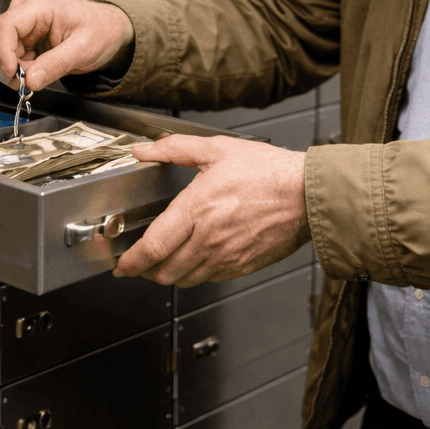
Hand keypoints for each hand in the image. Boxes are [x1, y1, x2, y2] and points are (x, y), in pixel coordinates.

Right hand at [0, 0, 133, 91]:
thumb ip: (56, 64)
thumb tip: (31, 79)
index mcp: (40, 7)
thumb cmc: (100, 28)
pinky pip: (11, 57)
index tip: (13, 74)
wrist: (108, 29)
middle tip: (27, 82)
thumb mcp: (83, 48)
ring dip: (14, 70)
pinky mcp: (26, 38)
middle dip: (8, 66)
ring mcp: (25, 26)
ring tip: (37, 75)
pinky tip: (37, 71)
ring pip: (1, 51)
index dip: (3, 53)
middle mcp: (27, 13)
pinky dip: (19, 70)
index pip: (4, 26)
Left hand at [115, 135, 309, 287]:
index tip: (121, 264)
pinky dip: (196, 274)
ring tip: (166, 261)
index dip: (131, 262)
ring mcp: (226, 256)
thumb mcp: (218, 149)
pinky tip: (198, 258)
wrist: (308, 195)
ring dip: (169, 274)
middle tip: (140, 263)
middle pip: (164, 271)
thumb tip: (145, 150)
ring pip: (185, 280)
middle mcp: (208, 239)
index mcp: (197, 209)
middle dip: (146, 271)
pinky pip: (210, 279)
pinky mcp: (242, 266)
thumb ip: (175, 149)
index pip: (152, 248)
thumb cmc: (268, 172)